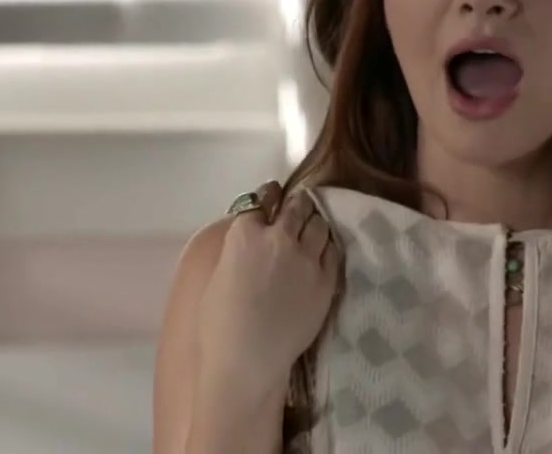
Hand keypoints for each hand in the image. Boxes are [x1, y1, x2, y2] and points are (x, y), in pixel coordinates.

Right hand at [196, 181, 340, 399]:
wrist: (247, 358)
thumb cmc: (218, 323)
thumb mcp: (219, 274)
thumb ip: (236, 250)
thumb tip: (246, 244)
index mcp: (244, 234)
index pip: (260, 200)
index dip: (268, 196)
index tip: (273, 195)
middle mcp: (279, 237)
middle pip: (296, 206)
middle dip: (296, 205)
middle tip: (298, 208)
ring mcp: (307, 257)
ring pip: (319, 223)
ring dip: (314, 222)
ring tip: (312, 228)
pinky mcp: (326, 279)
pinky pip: (333, 250)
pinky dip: (327, 245)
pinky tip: (323, 250)